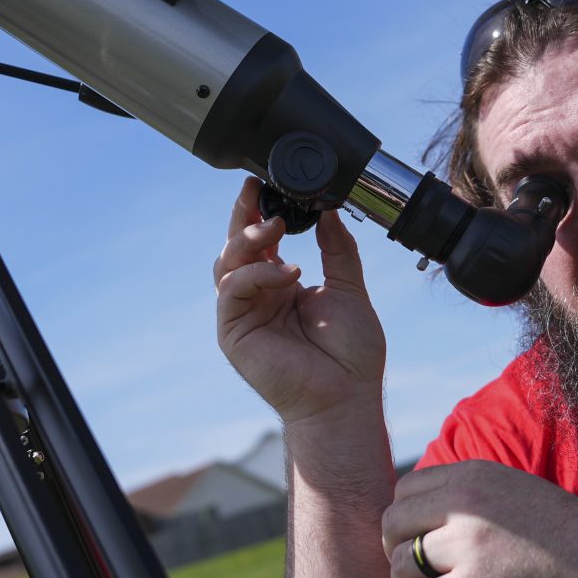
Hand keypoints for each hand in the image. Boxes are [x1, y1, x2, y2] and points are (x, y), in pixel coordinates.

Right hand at [213, 177, 385, 423]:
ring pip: (226, 263)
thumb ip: (338, 249)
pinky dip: (256, 275)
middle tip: (255, 190)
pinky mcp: (233, 331)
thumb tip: (330, 210)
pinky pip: (232, 290)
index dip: (258, 210)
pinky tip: (286, 273)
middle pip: (235, 245)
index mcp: (279, 282)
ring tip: (275, 229)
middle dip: (243, 215)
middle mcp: (257, 295)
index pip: (260, 239)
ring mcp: (242, 312)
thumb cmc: (350, 353)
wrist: (346, 396)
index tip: (263, 182)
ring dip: (248, 240)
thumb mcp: (349, 288)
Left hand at [380, 461, 577, 577]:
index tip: (417, 535)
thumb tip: (410, 510)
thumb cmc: (558, 532)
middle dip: (397, 549)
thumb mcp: (509, 490)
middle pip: (393, 525)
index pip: (404, 490)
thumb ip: (462, 492)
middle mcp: (466, 507)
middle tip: (416, 568)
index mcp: (473, 476)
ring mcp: (468, 551)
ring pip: (401, 567)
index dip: (405, 516)